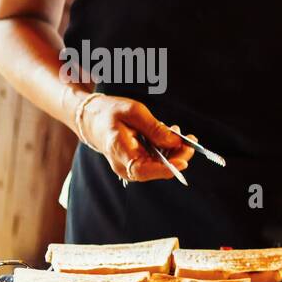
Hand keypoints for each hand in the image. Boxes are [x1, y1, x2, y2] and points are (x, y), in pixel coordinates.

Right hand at [77, 94, 194, 181]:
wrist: (91, 118)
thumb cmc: (108, 112)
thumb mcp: (132, 111)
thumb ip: (154, 128)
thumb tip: (175, 142)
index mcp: (119, 151)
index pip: (142, 170)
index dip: (165, 169)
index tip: (183, 162)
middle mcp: (125, 165)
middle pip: (157, 168)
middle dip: (178, 155)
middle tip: (190, 140)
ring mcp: (131, 166)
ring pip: (160, 165)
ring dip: (174, 150)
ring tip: (177, 131)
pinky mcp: (137, 163)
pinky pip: (157, 160)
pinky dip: (167, 148)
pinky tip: (170, 134)